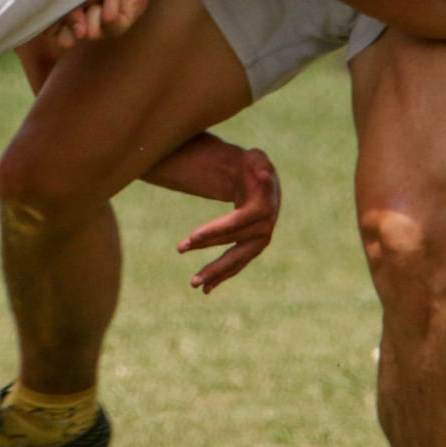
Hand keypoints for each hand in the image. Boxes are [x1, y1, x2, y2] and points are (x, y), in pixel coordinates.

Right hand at [52, 0, 189, 45]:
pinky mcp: (124, 19)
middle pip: (68, 38)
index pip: (51, 29)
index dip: (50, 30)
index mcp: (66, 7)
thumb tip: (59, 25)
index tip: (51, 25)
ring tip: (97, 2)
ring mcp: (103, 20)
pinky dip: (110, 14)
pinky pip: (113, 27)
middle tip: (77, 22)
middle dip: (70, 33)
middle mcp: (82, 17)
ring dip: (92, 19)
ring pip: (92, 34)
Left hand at [178, 147, 280, 292]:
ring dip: (215, 273)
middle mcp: (263, 230)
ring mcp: (259, 242)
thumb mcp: (257, 158)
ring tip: (195, 285)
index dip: (214, 231)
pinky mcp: (252, 249)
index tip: (192, 237)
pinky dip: (222, 276)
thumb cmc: (255, 167)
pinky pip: (236, 265)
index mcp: (263, 209)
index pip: (235, 223)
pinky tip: (207, 288)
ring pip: (235, 261)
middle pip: (233, 245)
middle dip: (209, 251)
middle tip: (182, 255)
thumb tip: (263, 174)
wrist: (262, 181)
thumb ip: (260, 165)